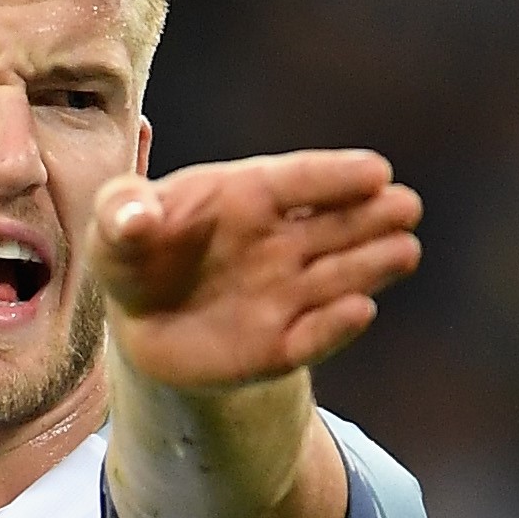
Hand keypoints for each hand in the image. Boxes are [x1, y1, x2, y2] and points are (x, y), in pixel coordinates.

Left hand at [90, 150, 422, 389]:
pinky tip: (358, 310)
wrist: (140, 324)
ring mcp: (286, 292)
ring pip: (338, 275)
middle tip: (406, 207)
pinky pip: (312, 336)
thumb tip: (137, 219)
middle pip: (336, 225)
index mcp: (247, 195)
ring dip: (371, 264)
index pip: (298, 180)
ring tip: (404, 251)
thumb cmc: (135, 253)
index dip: (336, 175)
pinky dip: (334, 326)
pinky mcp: (280, 345)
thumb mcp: (112, 225)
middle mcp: (280, 241)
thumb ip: (121, 212)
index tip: (375, 172)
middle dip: (372, 217)